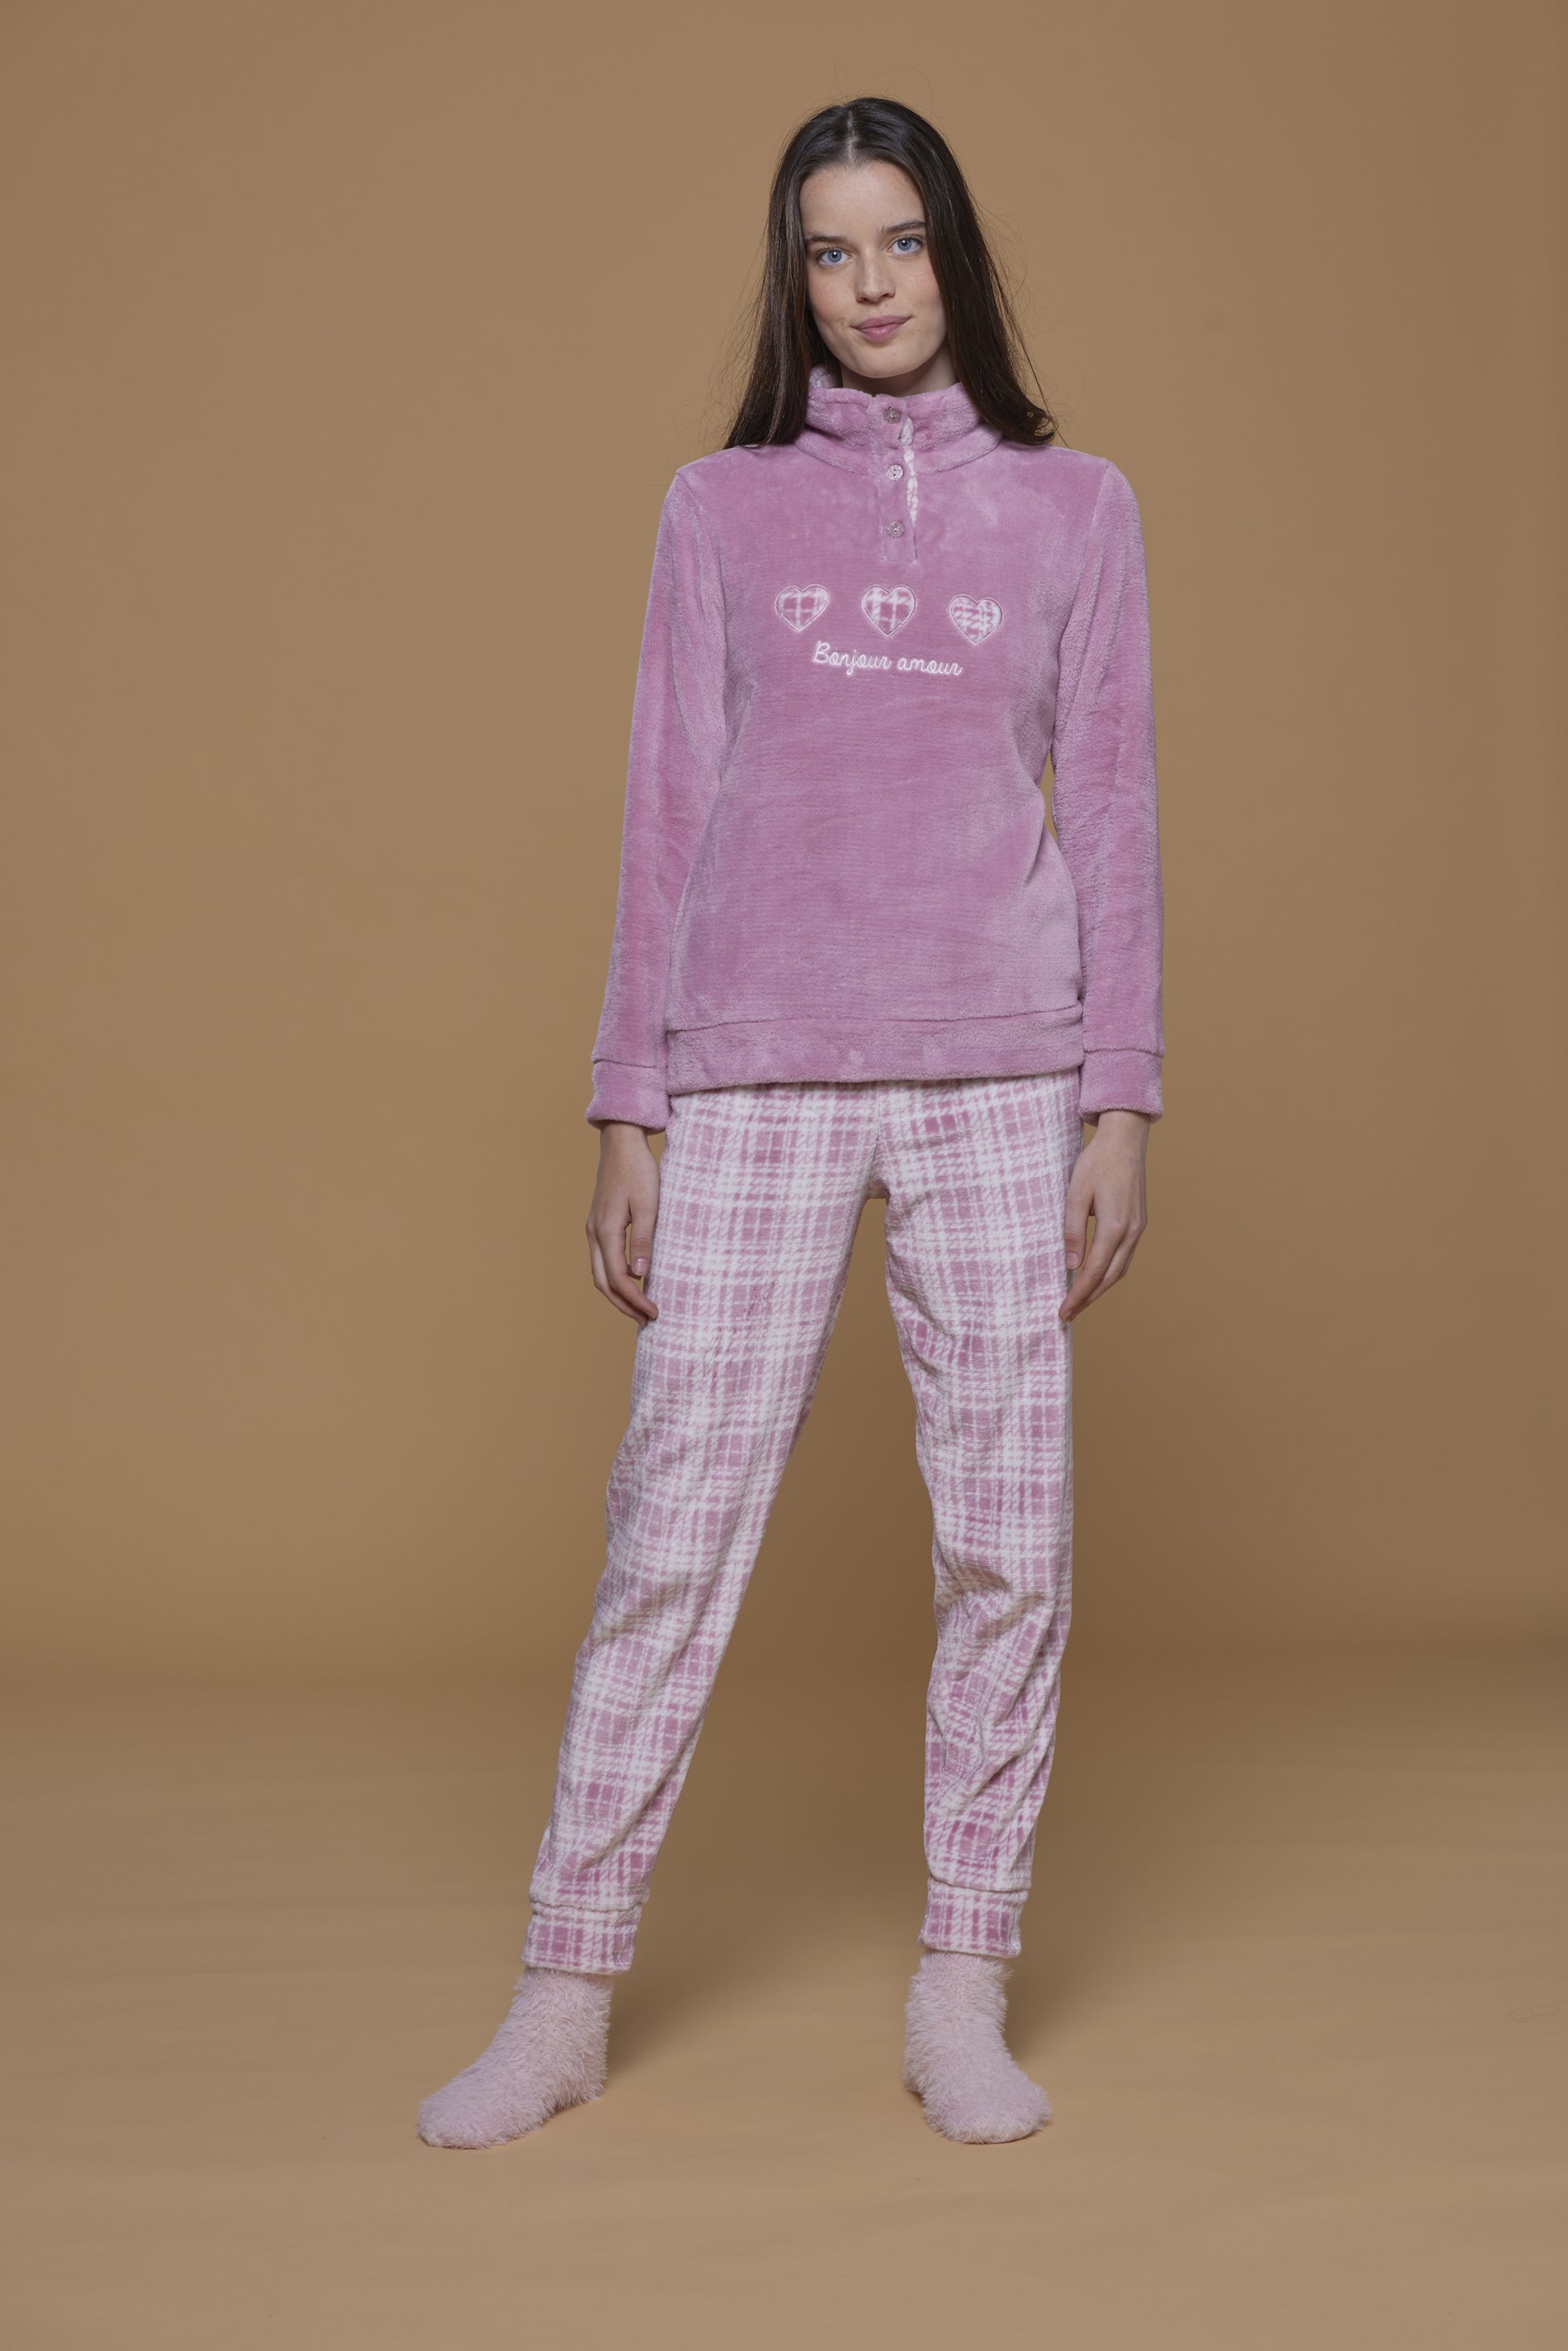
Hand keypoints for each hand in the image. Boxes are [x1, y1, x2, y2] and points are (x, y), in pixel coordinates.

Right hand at [586, 1123, 661, 1323]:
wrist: (621, 1143)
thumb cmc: (638, 1170)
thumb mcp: (649, 1204)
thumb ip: (644, 1239)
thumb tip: (640, 1273)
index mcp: (606, 1230)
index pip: (618, 1278)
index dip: (635, 1299)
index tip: (654, 1313)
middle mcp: (594, 1233)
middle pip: (603, 1282)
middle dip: (624, 1305)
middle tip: (646, 1320)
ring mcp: (593, 1229)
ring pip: (600, 1273)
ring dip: (617, 1294)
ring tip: (639, 1307)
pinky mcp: (598, 1224)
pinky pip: (602, 1260)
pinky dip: (614, 1277)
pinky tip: (632, 1280)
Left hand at [1059, 1109, 1149, 1321]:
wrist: (1125, 1140)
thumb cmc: (1096, 1163)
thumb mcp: (1075, 1195)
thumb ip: (1072, 1231)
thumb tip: (1071, 1266)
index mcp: (1115, 1227)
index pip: (1093, 1273)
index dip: (1078, 1296)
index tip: (1063, 1312)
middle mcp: (1131, 1233)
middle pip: (1109, 1278)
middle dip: (1089, 1299)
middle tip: (1069, 1314)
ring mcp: (1138, 1228)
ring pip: (1120, 1270)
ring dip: (1100, 1288)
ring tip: (1081, 1300)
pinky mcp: (1139, 1222)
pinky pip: (1125, 1257)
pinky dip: (1110, 1272)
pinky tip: (1096, 1275)